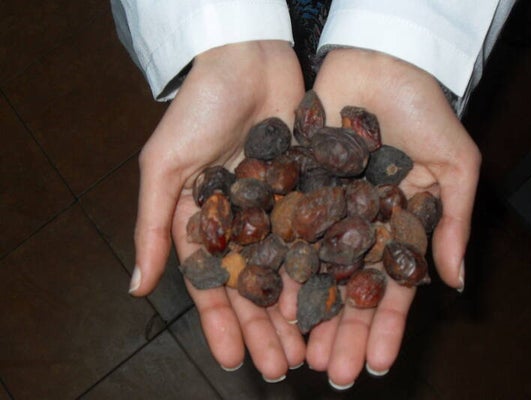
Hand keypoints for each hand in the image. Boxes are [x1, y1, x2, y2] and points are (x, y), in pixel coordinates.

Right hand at [129, 41, 305, 379]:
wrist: (246, 60)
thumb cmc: (197, 110)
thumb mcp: (164, 167)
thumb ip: (153, 226)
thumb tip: (135, 287)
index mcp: (205, 224)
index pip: (211, 286)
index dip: (221, 325)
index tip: (232, 362)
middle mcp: (242, 224)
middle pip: (256, 288)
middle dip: (266, 329)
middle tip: (282, 368)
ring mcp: (277, 210)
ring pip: (290, 270)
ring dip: (298, 310)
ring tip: (311, 348)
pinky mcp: (308, 191)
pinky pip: (318, 236)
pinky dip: (325, 267)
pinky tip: (336, 298)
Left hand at [306, 48, 480, 387]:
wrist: (381, 64)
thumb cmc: (427, 111)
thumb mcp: (455, 166)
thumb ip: (453, 224)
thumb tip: (456, 284)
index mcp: (396, 231)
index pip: (391, 288)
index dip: (385, 327)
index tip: (375, 363)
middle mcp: (357, 228)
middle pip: (346, 290)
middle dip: (339, 332)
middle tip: (328, 371)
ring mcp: (324, 211)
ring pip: (310, 271)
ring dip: (304, 313)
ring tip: (294, 351)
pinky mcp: (294, 188)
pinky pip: (283, 232)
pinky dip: (275, 265)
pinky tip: (268, 300)